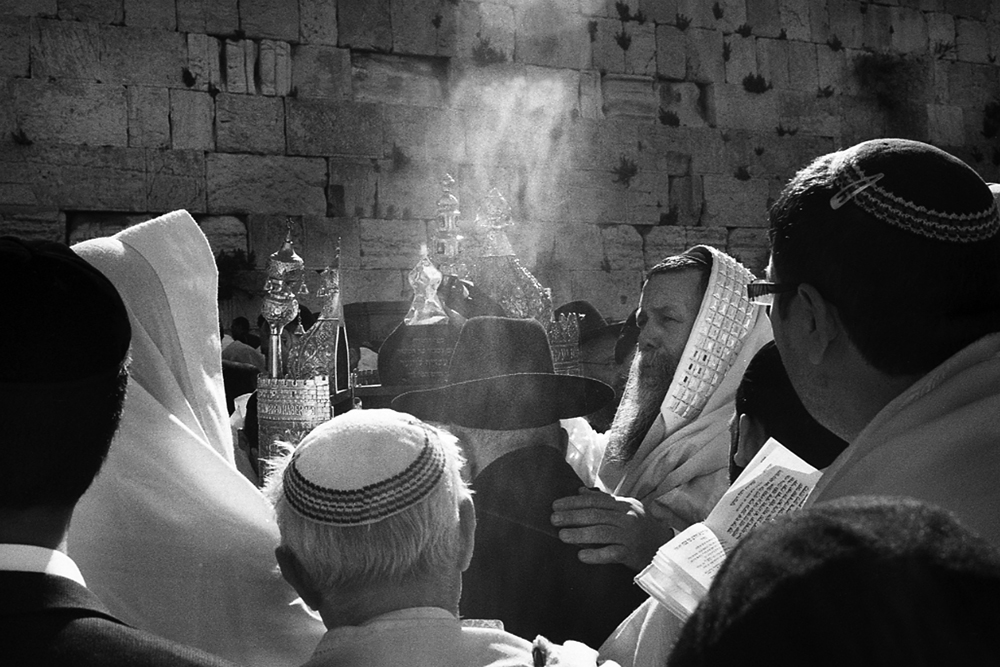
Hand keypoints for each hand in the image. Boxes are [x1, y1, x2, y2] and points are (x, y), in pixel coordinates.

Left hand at [551, 487, 672, 571]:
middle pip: (595, 515)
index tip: (556, 505)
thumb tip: (580, 491)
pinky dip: (595, 554)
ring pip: (601, 532)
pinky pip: (611, 553)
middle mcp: (627, 518)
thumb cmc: (640, 526)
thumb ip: (603, 500)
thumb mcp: (625, 509)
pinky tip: (581, 555)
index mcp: (623, 505)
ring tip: (562, 536)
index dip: (574, 502)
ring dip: (579, 534)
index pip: (595, 501)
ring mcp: (629, 536)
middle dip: (572, 516)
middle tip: (554, 519)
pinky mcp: (631, 554)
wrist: (664, 547)